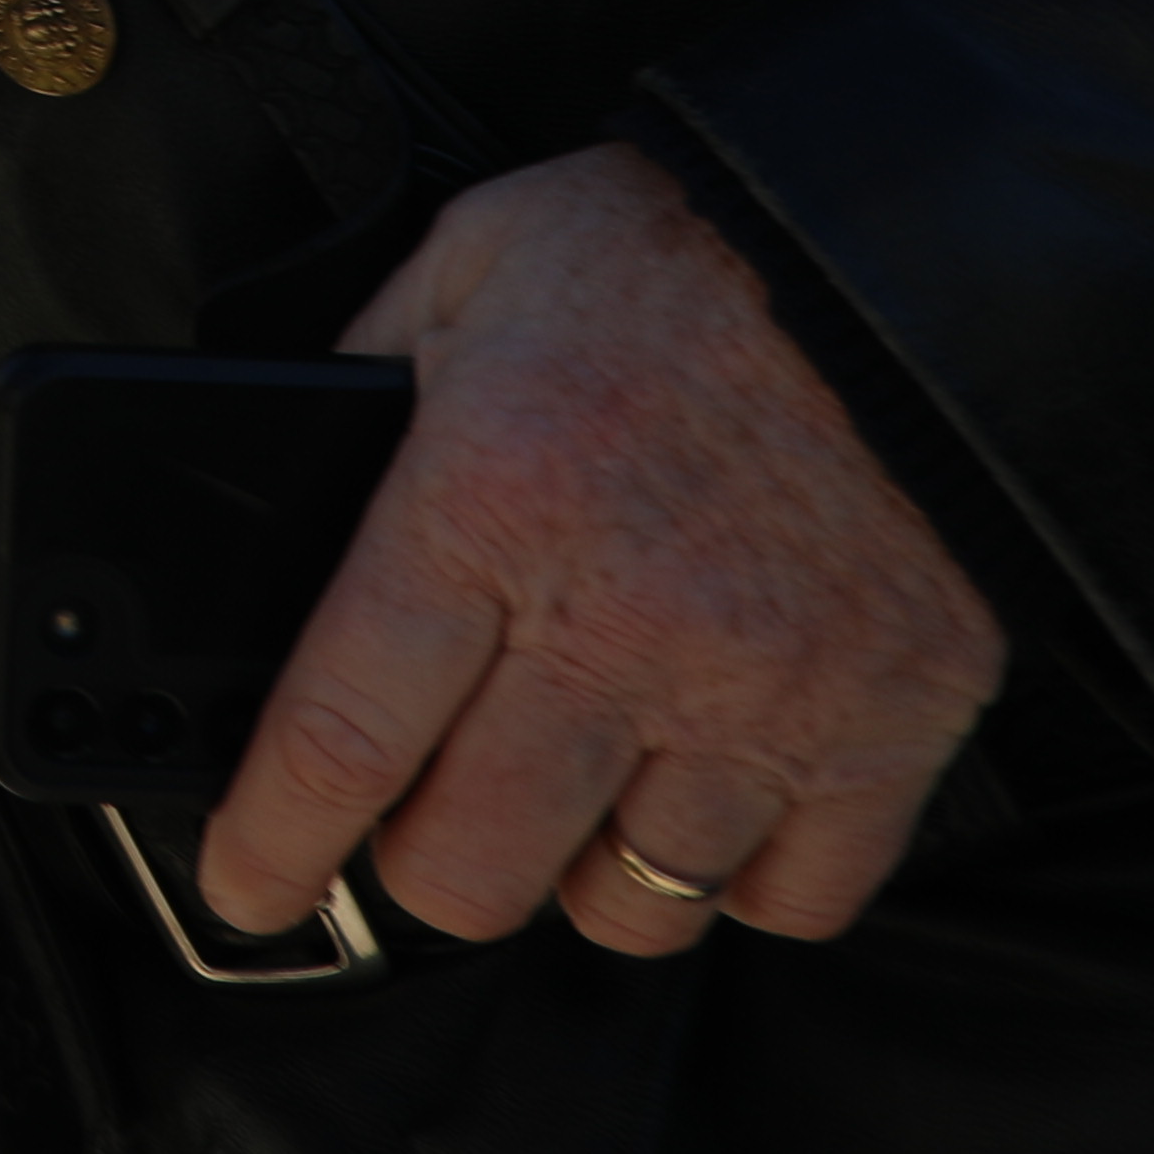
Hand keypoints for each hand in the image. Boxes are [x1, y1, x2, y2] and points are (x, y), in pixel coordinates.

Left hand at [192, 144, 1007, 952]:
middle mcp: (620, 623)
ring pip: (630, 904)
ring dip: (581, 874)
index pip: (341, 736)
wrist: (908, 249)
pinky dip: (737, 881)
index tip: (245, 887)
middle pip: (474, 866)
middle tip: (426, 821)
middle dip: (424, 869)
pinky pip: (789, 899)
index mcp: (489, 503)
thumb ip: (369, 381)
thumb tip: (285, 480)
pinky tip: (708, 803)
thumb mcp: (470, 267)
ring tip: (577, 797)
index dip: (273, 844)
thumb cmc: (682, 250)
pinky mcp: (890, 726)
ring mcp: (761, 691)